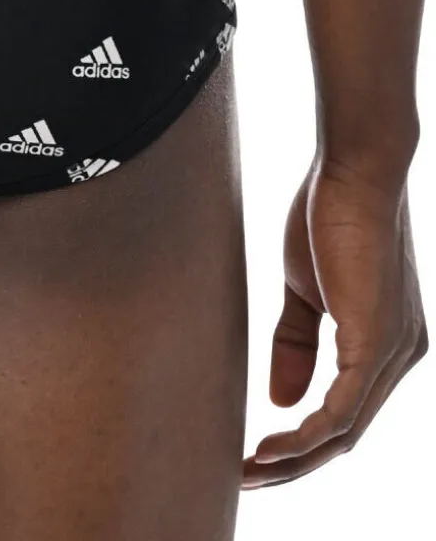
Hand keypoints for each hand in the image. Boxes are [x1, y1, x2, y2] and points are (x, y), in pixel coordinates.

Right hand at [243, 160, 426, 487]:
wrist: (353, 170)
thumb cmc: (328, 216)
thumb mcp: (306, 290)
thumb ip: (298, 344)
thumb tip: (281, 401)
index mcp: (384, 344)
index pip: (343, 412)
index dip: (299, 440)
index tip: (255, 454)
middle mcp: (400, 357)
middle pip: (346, 434)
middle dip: (294, 462)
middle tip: (246, 477)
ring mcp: (394, 353)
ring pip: (345, 431)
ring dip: (295, 458)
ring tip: (251, 470)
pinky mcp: (377, 342)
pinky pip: (343, 408)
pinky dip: (306, 434)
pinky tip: (273, 445)